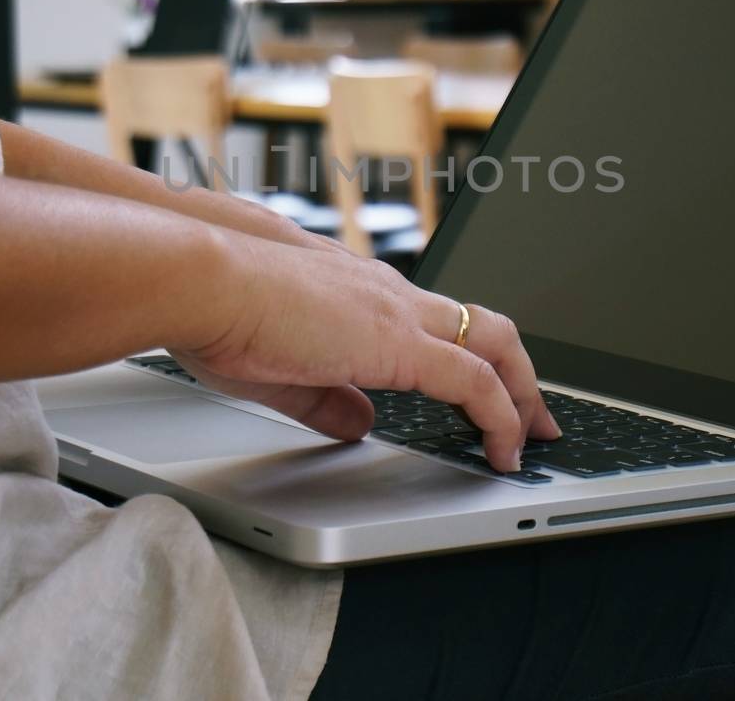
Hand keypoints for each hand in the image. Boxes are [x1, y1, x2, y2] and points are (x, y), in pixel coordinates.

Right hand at [176, 235, 561, 471]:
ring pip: (493, 344)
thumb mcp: (280, 370)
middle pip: (484, 325)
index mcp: (362, 297)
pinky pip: (473, 383)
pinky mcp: (397, 342)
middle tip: (535, 417)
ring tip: (532, 439)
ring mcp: (397, 313)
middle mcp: (390, 295)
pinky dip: (500, 418)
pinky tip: (503, 451)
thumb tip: (360, 424)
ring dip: (522, 395)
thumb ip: (327, 399)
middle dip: (519, 373)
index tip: (482, 397)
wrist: (200, 282)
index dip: (469, 361)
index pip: (436, 324)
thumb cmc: (217, 313)